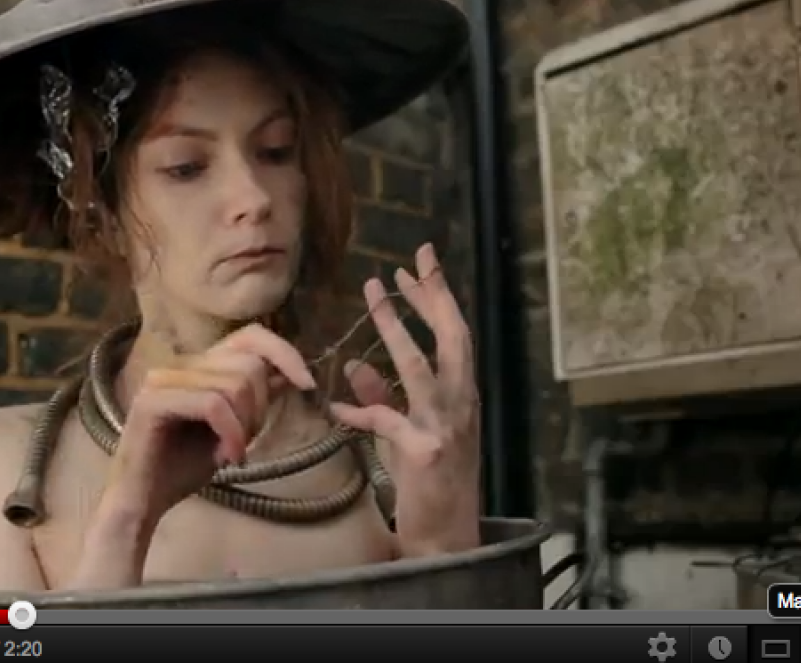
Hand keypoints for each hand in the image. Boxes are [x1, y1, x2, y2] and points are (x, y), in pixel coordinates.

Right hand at [108, 323, 316, 525]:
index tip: (307, 383)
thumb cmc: (182, 469)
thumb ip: (254, 400)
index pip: (250, 336)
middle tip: (245, 441)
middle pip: (249, 364)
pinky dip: (231, 433)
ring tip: (232, 452)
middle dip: (261, 407)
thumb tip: (288, 374)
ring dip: (245, 426)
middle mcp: (179, 364)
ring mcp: (162, 379)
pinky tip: (226, 458)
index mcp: (198, 366)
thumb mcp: (233, 430)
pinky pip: (213, 404)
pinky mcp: (152, 402)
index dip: (283, 352)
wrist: (141, 503)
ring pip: (234, 384)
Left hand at [331, 243, 480, 554]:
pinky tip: (337, 410)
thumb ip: (382, 398)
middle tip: (409, 263)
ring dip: (396, 328)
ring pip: (420, 367)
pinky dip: (361, 411)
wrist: (444, 537)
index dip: (438, 299)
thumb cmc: (426, 483)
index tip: (418, 266)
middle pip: (452, 339)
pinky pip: (387, 421)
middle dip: (432, 297)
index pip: (455, 337)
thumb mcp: (403, 433)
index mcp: (462, 397)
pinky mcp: (423, 453)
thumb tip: (355, 364)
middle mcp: (462, 405)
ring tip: (375, 295)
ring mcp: (446, 428)